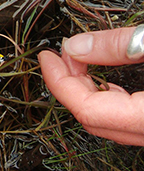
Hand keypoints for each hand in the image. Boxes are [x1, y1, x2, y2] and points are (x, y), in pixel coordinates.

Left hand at [39, 27, 143, 144]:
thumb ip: (118, 47)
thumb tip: (76, 47)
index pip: (87, 110)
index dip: (60, 82)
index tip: (47, 59)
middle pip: (95, 119)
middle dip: (70, 85)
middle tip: (62, 56)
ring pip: (109, 123)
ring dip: (87, 92)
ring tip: (78, 62)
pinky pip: (125, 120)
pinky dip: (108, 101)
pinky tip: (102, 81)